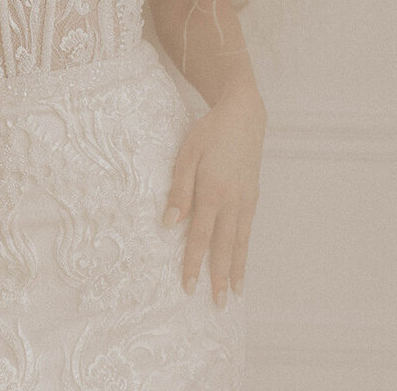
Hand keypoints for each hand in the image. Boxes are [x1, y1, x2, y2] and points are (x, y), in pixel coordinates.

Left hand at [162, 87, 266, 305]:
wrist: (244, 116)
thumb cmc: (209, 133)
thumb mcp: (187, 155)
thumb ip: (179, 190)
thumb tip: (169, 224)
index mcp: (213, 191)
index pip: (201, 236)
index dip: (194, 262)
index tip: (187, 286)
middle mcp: (233, 201)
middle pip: (224, 246)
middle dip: (219, 276)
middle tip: (216, 305)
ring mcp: (246, 200)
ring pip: (240, 242)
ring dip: (236, 269)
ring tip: (233, 294)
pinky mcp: (253, 196)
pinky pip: (248, 230)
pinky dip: (244, 250)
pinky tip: (240, 261)